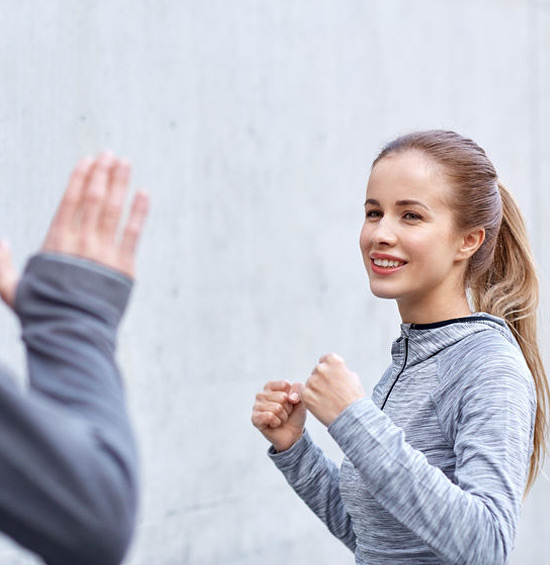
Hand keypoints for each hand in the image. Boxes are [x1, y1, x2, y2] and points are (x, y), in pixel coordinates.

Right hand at [0, 152, 149, 308]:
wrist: (73, 334)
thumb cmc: (43, 312)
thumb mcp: (10, 289)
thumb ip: (1, 265)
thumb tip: (0, 242)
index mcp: (55, 244)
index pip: (69, 202)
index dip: (79, 178)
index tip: (87, 160)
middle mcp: (81, 243)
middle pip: (93, 199)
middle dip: (102, 174)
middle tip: (110, 154)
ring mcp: (104, 253)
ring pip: (113, 210)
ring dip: (120, 184)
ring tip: (125, 163)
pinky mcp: (124, 266)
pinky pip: (134, 232)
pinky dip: (139, 212)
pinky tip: (145, 194)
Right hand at [252, 380, 305, 451]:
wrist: (293, 434)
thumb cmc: (294, 414)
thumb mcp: (301, 398)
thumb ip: (298, 388)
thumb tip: (289, 397)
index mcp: (271, 386)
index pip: (285, 385)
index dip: (292, 396)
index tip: (290, 403)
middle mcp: (261, 394)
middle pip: (282, 397)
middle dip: (288, 408)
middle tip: (285, 413)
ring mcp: (256, 406)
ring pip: (277, 408)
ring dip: (283, 417)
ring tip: (280, 419)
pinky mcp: (255, 418)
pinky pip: (269, 416)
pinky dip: (276, 422)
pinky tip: (274, 424)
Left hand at [302, 353, 364, 426]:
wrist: (352, 417)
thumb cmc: (354, 398)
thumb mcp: (352, 377)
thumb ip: (339, 370)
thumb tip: (332, 370)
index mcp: (333, 361)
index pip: (325, 360)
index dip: (329, 370)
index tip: (332, 379)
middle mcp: (321, 369)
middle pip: (316, 372)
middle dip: (321, 380)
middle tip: (331, 393)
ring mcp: (312, 382)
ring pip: (310, 383)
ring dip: (315, 390)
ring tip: (328, 400)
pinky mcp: (305, 394)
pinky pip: (304, 394)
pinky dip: (311, 399)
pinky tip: (321, 405)